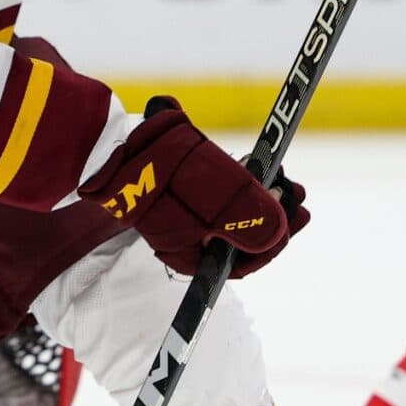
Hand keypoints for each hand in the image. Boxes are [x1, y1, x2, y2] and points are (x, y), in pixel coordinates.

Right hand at [81, 99, 309, 278]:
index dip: (275, 240)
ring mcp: (180, 217)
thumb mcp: (212, 197)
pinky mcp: (176, 192)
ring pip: (230, 215)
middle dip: (274, 218)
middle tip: (298, 195)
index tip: (297, 215)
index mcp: (190, 256)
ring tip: (283, 178)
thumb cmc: (158, 173)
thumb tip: (281, 231)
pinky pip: (214, 196)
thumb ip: (248, 218)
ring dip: (260, 198)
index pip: (243, 261)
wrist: (107, 144)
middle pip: (240, 238)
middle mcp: (186, 242)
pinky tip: (253, 167)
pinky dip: (237, 184)